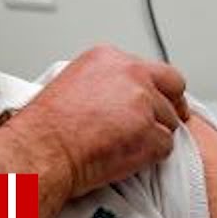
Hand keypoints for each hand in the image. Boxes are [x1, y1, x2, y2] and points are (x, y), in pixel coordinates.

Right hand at [6, 45, 189, 197]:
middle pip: (173, 86)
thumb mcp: (73, 81)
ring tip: (125, 146)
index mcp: (111, 58)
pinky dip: (150, 157)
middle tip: (167, 121)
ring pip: (169, 121)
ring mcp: (144, 103)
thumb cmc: (47, 126)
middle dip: (173, 105)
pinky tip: (127, 159)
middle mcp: (132, 74)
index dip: (158, 89)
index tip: (158, 99)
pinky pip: (165, 147)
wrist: (42, 149)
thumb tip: (120, 94)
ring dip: (154, 135)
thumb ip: (105, 81)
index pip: (153, 69)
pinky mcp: (151, 133)